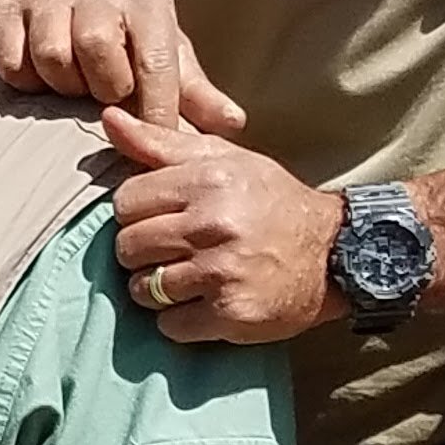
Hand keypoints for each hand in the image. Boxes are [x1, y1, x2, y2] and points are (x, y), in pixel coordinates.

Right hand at [0, 0, 247, 132]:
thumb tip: (233, 123)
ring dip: (63, 85)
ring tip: (73, 82)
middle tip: (102, 93)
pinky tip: (39, 74)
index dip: (154, 108)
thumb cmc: (122, 29)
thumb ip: (195, 91)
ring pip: (53, 58)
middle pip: (97, 52)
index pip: (153, 60)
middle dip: (102, 87)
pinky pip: (14, 63)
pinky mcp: (5, 9)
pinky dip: (26, 80)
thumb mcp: (162, 50)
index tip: (151, 137)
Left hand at [103, 110, 343, 343]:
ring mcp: (222, 271)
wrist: (335, 254)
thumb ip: (160, 143)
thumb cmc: (269, 203)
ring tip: (191, 278)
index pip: (126, 202)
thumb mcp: (223, 160)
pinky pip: (170, 326)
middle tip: (176, 251)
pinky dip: (180, 321)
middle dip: (144, 253)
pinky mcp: (230, 313)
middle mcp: (213, 224)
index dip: (137, 214)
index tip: (162, 218)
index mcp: (208, 181)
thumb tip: (108, 118)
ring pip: (143, 289)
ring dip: (159, 290)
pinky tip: (206, 304)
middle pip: (128, 247)